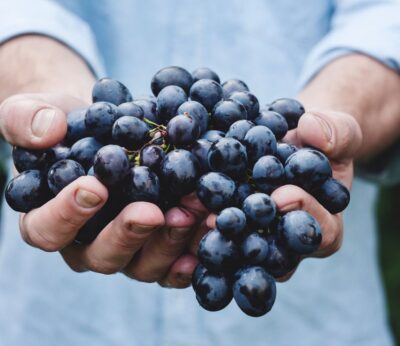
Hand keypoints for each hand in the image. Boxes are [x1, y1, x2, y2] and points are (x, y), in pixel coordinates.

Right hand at [0, 93, 208, 287]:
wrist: (106, 129)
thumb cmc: (68, 126)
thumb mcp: (36, 112)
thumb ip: (26, 119)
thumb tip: (47, 130)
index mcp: (50, 220)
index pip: (48, 230)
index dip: (67, 214)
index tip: (94, 187)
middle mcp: (88, 244)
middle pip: (102, 256)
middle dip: (128, 234)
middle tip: (152, 211)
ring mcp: (127, 250)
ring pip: (144, 265)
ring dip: (169, 241)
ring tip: (192, 212)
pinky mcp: (158, 247)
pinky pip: (174, 263)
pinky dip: (193, 252)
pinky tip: (209, 231)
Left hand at [200, 110, 361, 280]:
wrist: (293, 140)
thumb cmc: (320, 141)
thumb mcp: (338, 131)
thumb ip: (336, 132)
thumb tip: (312, 130)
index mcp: (324, 226)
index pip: (321, 233)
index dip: (304, 215)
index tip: (283, 195)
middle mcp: (287, 242)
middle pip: (271, 252)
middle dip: (247, 234)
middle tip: (221, 218)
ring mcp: (257, 237)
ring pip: (237, 248)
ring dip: (212, 234)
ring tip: (190, 214)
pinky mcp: (230, 226)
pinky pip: (214, 231)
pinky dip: (194, 220)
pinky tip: (174, 209)